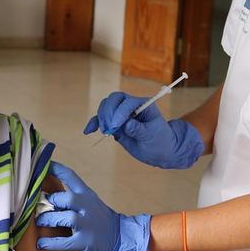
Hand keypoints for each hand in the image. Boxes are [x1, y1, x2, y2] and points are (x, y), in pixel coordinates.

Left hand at [35, 163, 150, 250]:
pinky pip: (65, 241)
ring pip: (66, 218)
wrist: (122, 237)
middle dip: (51, 201)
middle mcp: (87, 207)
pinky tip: (41, 243)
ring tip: (40, 222)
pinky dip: (51, 243)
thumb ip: (71, 198)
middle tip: (40, 207)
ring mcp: (87, 224)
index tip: (42, 164)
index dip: (55, 169)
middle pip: (67, 198)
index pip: (70, 176)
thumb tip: (45, 197)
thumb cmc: (100, 219)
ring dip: (49, 219)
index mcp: (86, 194)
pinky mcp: (86, 241)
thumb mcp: (89, 202)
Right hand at [83, 92, 203, 168]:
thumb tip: (126, 124)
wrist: (161, 151)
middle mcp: (131, 106)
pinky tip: (88, 131)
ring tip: (105, 132)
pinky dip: (94, 123)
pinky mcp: (115, 124)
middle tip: (109, 128)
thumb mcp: (153, 135)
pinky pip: (101, 120)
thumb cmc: (161, 140)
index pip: (127, 103)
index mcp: (143, 104)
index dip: (119, 112)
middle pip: (114, 99)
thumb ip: (139, 129)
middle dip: (108, 112)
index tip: (115, 126)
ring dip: (101, 117)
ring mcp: (121, 114)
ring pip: (105, 107)